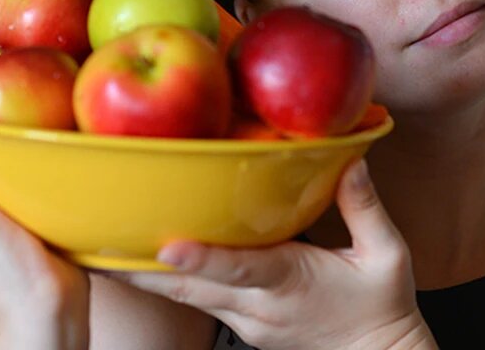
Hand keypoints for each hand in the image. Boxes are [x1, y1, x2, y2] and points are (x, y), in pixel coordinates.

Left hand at [116, 158, 436, 349]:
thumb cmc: (382, 309)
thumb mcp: (388, 257)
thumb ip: (365, 208)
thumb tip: (350, 161)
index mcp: (291, 283)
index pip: (242, 269)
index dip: (203, 258)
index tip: (167, 244)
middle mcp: (258, 305)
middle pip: (190, 287)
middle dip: (142, 266)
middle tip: (96, 241)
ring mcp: (246, 318)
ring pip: (184, 296)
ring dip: (144, 274)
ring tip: (102, 245)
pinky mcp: (242, 322)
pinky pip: (196, 300)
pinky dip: (167, 280)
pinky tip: (144, 259)